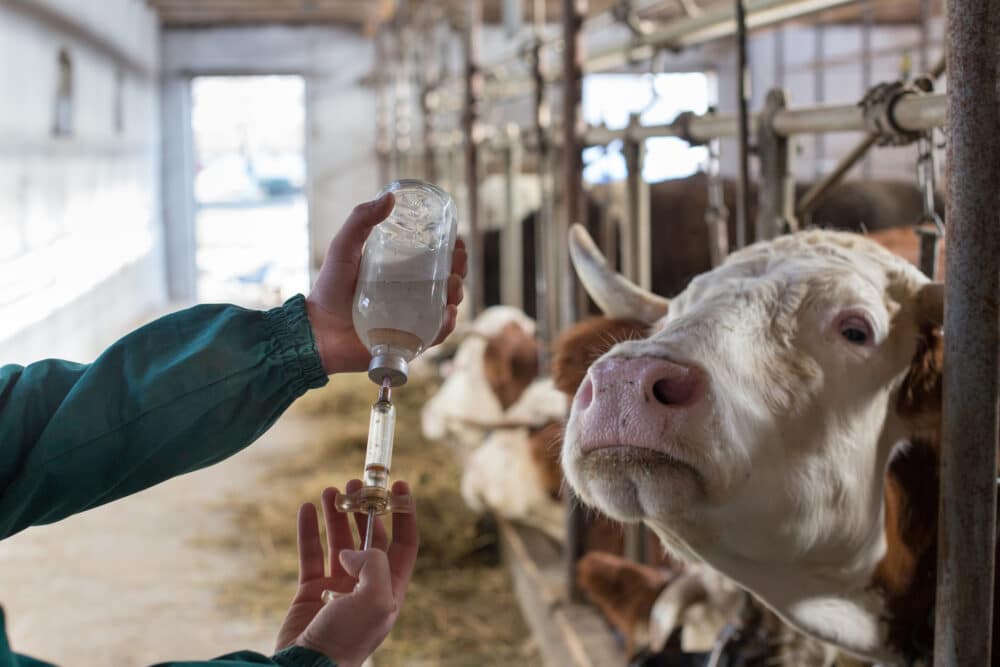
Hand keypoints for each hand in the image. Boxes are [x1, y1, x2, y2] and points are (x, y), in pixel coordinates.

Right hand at [276, 480, 417, 666]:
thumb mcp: (376, 598)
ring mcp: (338, 588)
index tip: (398, 485)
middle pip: (370, 538)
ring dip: (337, 514)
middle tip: (357, 483)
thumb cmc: (347, 639)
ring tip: (331, 490)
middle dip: (365, 509)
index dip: (404, 513)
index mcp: (390, 589)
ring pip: (339, 541)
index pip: (404, 544)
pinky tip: (308, 509)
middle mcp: (367, 586)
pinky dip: (308, 531)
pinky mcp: (310, 592)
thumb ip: (373, 564)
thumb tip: (350, 550)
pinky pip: (310, 554)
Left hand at [307, 194, 468, 374]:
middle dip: (459, 270)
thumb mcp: (344, 247)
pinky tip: (447, 313)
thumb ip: (361, 220)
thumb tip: (390, 196)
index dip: (452, 252)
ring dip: (456, 294)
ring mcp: (412, 320)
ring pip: (446, 307)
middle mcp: (411, 297)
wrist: (317, 330)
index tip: (458, 239)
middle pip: (446, 283)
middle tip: (458, 260)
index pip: (435, 261)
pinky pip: (434, 335)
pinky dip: (446, 325)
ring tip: (452, 285)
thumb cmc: (329, 289)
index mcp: (401, 275)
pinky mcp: (409, 342)